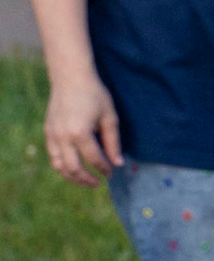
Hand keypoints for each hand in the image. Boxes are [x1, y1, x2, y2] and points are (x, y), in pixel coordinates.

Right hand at [43, 64, 122, 183]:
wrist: (70, 77)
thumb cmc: (94, 94)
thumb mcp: (109, 116)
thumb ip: (113, 142)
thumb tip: (118, 163)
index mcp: (80, 133)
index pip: (93, 159)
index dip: (104, 169)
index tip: (111, 173)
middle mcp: (63, 137)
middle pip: (74, 168)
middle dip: (87, 180)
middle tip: (98, 183)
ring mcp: (52, 135)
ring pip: (59, 166)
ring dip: (72, 177)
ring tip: (85, 180)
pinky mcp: (48, 132)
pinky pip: (53, 156)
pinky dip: (62, 166)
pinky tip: (73, 167)